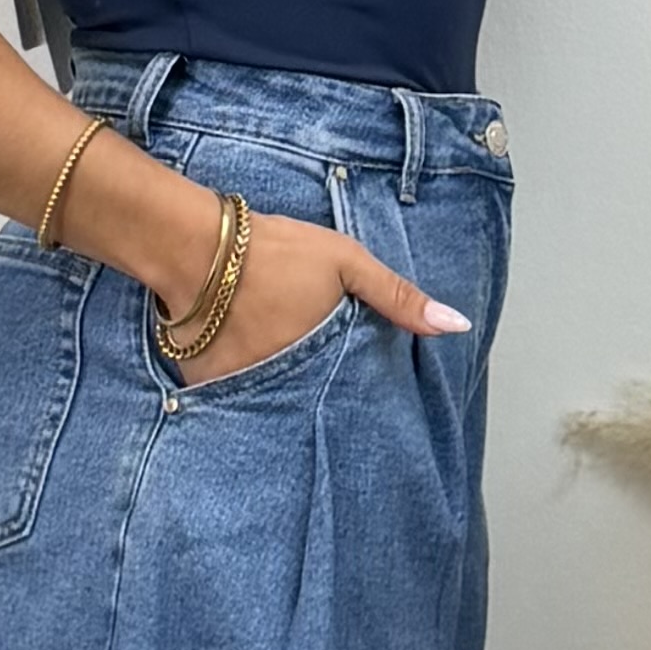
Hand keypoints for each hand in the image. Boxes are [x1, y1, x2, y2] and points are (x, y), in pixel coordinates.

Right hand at [171, 206, 469, 387]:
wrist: (194, 246)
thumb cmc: (274, 249)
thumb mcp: (346, 262)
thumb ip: (398, 297)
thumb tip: (456, 326)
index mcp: (325, 360)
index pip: (352, 393)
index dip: (351, 386)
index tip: (349, 380)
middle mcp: (287, 385)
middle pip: (311, 403)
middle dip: (314, 393)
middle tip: (304, 365)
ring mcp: (246, 390)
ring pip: (272, 403)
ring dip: (277, 393)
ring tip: (271, 363)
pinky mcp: (207, 388)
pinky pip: (231, 400)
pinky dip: (238, 387)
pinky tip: (237, 360)